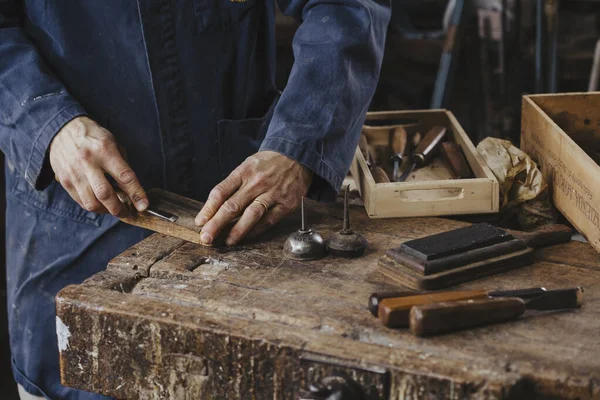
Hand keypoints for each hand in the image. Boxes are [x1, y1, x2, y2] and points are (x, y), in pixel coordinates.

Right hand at [49, 116, 147, 215]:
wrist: (62, 129)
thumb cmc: (92, 136)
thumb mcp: (113, 142)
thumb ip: (122, 164)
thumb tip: (132, 188)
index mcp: (105, 150)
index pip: (124, 176)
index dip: (136, 193)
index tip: (144, 206)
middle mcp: (88, 162)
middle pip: (105, 194)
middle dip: (119, 208)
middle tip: (127, 212)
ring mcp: (74, 172)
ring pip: (91, 202)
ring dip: (105, 211)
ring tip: (113, 209)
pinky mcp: (64, 180)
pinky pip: (80, 201)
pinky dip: (93, 206)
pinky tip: (100, 204)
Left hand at [195, 151, 312, 245]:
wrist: (297, 156)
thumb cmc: (268, 163)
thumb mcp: (248, 165)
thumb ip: (234, 185)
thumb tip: (215, 209)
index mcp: (244, 171)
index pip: (221, 191)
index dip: (208, 208)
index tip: (200, 221)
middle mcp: (257, 182)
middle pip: (232, 205)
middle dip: (217, 223)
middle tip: (206, 236)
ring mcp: (273, 193)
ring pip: (251, 215)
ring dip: (237, 230)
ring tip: (227, 241)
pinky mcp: (286, 203)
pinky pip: (269, 220)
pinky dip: (256, 230)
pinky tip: (246, 236)